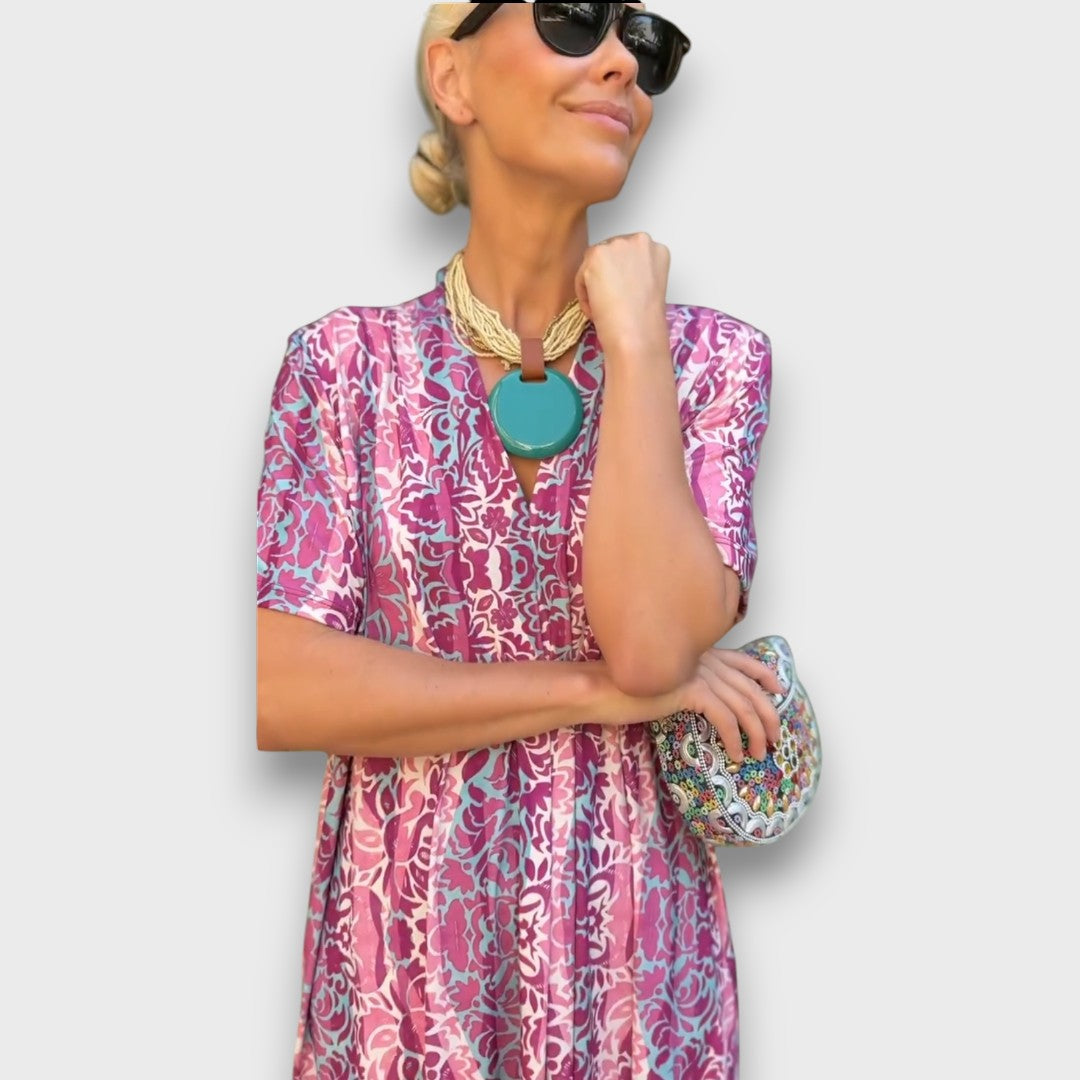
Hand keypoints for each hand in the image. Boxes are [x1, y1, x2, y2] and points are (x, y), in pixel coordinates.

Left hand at [573, 232, 669, 355]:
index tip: (619, 290)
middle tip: (607, 300)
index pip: (629, 253)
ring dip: (594, 284)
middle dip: (606, 275)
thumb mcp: (650, 287)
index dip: (621, 274)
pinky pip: (582, 275)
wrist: (637, 333)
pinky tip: (597, 309)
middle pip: (611, 253)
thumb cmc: (645, 320)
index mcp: (656, 250)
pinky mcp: (597, 255)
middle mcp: (639, 241)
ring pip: (594, 263)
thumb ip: (637, 273)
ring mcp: (618, 246)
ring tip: (604, 308)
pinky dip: (584, 294)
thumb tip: (617, 276)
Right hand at [598, 646, 783, 762]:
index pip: (743, 660)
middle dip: (768, 714)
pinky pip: (725, 719)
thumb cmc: (627, 688)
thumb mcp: (664, 681)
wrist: (603, 688)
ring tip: (760, 753)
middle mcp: (704, 659)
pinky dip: (735, 740)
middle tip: (775, 737)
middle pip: (750, 687)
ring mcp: (698, 673)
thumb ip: (686, 682)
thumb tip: (703, 700)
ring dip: (756, 733)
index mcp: (699, 653)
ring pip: (743, 706)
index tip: (778, 689)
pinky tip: (735, 755)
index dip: (764, 675)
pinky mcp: (691, 691)